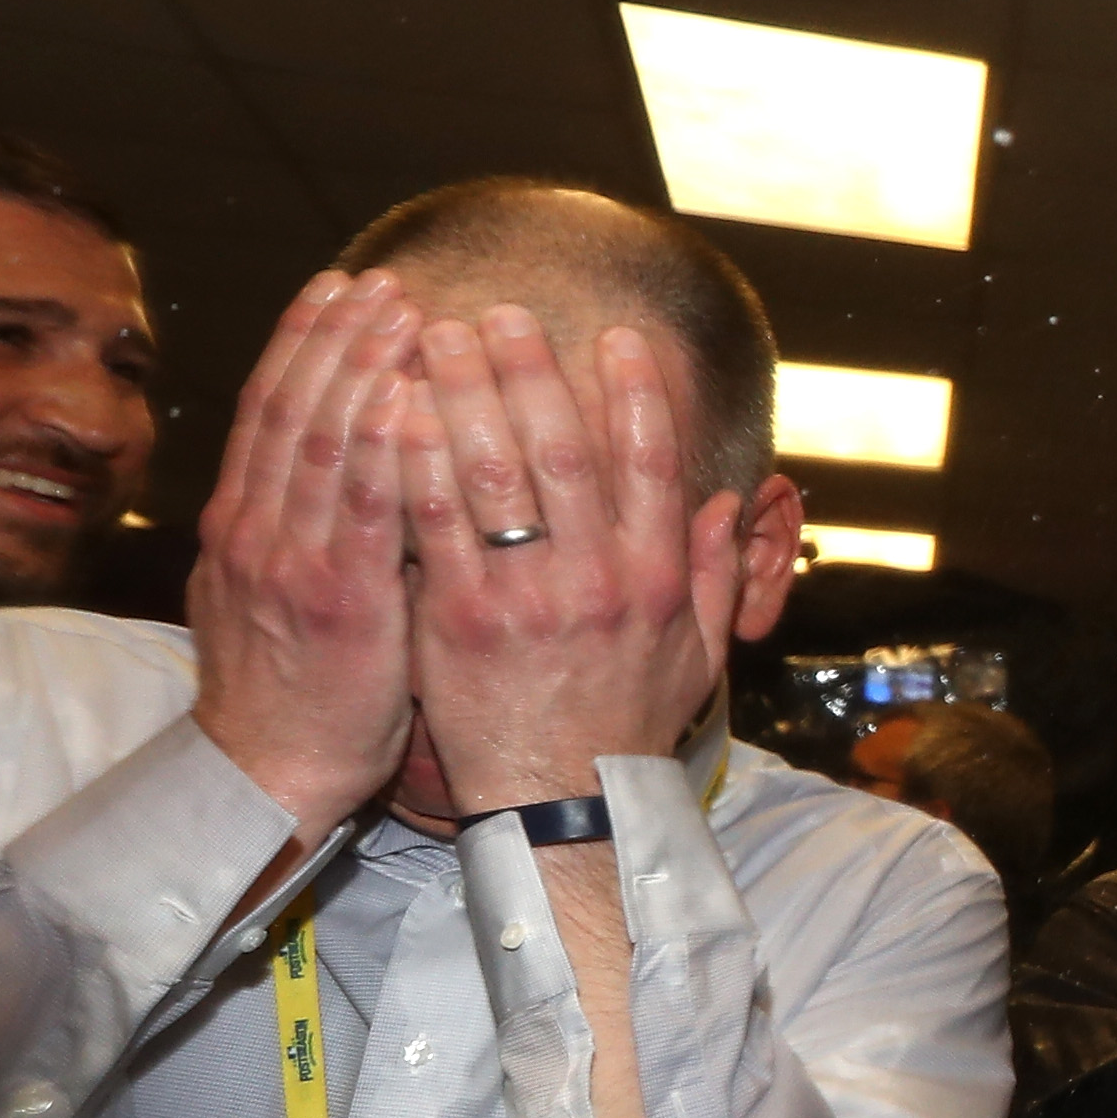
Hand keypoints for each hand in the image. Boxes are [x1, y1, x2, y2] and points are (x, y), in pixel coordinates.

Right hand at [185, 270, 421, 833]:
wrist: (272, 770)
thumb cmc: (299, 686)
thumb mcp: (278, 593)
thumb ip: (308, 527)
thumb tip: (353, 462)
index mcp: (249, 523)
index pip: (274, 408)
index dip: (307, 341)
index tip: (344, 285)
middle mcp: (261, 529)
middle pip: (296, 408)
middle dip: (338, 337)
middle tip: (382, 278)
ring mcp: (294, 562)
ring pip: (323, 442)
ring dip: (362, 369)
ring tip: (402, 311)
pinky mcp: (338, 602)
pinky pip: (362, 511)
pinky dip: (380, 448)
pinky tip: (407, 399)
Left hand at [400, 308, 728, 813]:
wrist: (562, 806)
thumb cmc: (624, 727)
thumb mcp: (695, 655)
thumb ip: (711, 575)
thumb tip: (724, 503)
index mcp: (655, 579)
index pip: (649, 464)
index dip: (634, 394)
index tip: (614, 337)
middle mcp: (595, 580)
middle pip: (560, 451)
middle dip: (527, 370)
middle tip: (497, 311)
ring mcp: (524, 599)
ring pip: (490, 475)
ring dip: (461, 394)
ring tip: (432, 336)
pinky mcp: (458, 621)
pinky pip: (431, 525)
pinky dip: (412, 461)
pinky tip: (392, 410)